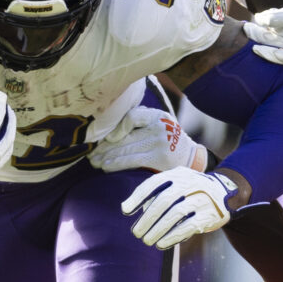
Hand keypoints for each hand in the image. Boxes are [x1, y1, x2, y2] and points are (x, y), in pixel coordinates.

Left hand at [89, 106, 207, 172]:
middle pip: (126, 136)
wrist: (192, 157)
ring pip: (127, 149)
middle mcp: (159, 127)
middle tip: (91, 152)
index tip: (107, 137)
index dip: (117, 127)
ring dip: (107, 156)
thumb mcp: (159, 123)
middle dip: (106, 146)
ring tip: (94, 161)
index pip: (133, 116)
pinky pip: (133, 160)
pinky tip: (106, 166)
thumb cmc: (168, 138)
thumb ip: (141, 120)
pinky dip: (117, 163)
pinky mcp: (160, 158)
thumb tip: (111, 127)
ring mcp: (160, 143)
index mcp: (158, 115)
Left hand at [121, 167, 237, 249]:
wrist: (226, 192)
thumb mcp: (176, 182)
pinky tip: (162, 243)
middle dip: (147, 218)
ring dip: (158, 229)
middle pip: (164, 200)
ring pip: (176, 214)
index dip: (138, 196)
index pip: (154, 183)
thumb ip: (156, 191)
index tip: (125, 210)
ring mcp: (201, 198)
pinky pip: (189, 226)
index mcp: (177, 174)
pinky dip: (173, 236)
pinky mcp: (209, 214)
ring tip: (147, 240)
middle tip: (137, 233)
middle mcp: (190, 183)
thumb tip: (127, 207)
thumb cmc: (191, 190)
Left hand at [243, 0, 282, 64]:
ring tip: (251, 34)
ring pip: (276, 45)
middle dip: (258, 29)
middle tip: (248, 25)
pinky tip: (258, 50)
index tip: (261, 15)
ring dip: (261, 40)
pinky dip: (270, 55)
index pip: (275, 21)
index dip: (265, 18)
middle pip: (272, 34)